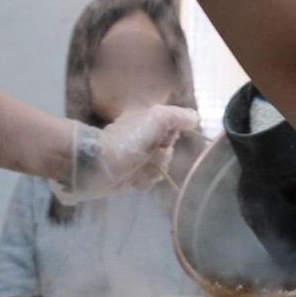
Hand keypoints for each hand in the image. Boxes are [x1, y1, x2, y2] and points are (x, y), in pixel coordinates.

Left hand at [50, 105, 199, 204]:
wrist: (101, 164)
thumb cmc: (129, 139)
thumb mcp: (157, 118)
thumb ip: (178, 116)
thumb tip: (194, 118)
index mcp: (148, 122)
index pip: (173, 131)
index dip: (171, 136)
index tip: (164, 137)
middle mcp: (143, 139)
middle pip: (169, 151)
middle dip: (162, 156)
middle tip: (149, 153)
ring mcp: (137, 158)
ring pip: (161, 168)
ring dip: (153, 169)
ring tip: (139, 167)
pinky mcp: (131, 175)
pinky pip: (149, 181)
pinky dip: (143, 180)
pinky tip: (134, 178)